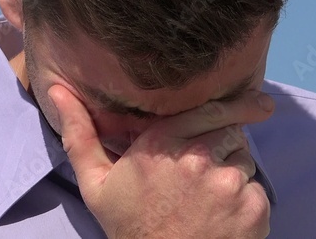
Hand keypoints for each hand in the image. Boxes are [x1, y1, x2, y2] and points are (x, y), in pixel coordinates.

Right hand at [48, 84, 274, 238]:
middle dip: (222, 146)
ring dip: (233, 173)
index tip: (259, 102)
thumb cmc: (129, 227)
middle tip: (203, 175)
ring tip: (207, 200)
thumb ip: (80, 133)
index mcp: (162, 142)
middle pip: (230, 132)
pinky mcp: (251, 207)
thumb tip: (56, 90)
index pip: (210, 108)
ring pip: (244, 160)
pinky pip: (257, 190)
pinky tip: (221, 218)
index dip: (235, 105)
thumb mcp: (96, 182)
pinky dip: (246, 202)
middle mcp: (198, 156)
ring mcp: (228, 182)